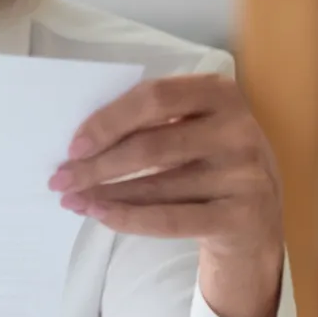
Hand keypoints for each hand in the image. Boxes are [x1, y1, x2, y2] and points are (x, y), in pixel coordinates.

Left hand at [49, 72, 285, 316]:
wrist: (256, 223)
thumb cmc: (209, 165)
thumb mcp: (192, 130)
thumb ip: (151, 124)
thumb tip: (82, 142)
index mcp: (220, 93)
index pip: (154, 97)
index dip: (108, 120)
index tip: (73, 144)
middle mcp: (238, 129)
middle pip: (150, 144)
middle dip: (97, 163)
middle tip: (61, 178)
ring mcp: (244, 174)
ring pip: (156, 185)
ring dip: (105, 193)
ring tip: (72, 198)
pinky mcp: (240, 216)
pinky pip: (171, 219)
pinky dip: (129, 218)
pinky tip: (100, 215)